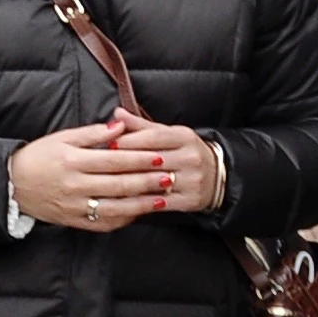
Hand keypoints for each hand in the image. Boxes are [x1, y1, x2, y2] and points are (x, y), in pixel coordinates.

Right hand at [9, 121, 176, 231]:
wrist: (12, 185)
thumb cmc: (38, 157)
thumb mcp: (61, 138)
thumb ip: (93, 133)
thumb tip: (120, 126)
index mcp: (72, 160)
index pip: (113, 160)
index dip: (139, 158)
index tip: (161, 156)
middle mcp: (74, 185)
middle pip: (119, 184)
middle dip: (147, 181)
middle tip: (170, 177)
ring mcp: (74, 205)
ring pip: (115, 207)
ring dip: (141, 204)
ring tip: (161, 198)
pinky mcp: (73, 220)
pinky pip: (103, 222)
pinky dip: (123, 218)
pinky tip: (138, 212)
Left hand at [106, 109, 220, 213]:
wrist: (218, 176)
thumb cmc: (183, 152)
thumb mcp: (168, 134)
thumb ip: (141, 126)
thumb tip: (117, 113)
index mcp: (184, 137)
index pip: (154, 137)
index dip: (129, 140)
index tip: (107, 144)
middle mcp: (191, 157)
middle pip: (152, 159)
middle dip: (124, 163)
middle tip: (99, 166)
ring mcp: (193, 180)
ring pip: (154, 182)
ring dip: (128, 183)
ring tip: (105, 183)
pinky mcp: (190, 200)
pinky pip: (159, 203)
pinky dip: (138, 203)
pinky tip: (120, 201)